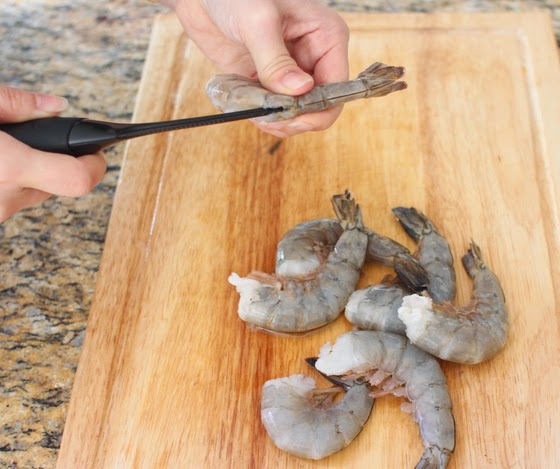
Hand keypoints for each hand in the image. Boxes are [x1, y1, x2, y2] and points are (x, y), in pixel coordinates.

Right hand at [0, 86, 105, 221]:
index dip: (95, 166)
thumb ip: (15, 103)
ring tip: (6, 147)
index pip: (79, 180)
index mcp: (7, 166)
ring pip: (33, 195)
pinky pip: (10, 200)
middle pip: (58, 186)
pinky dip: (7, 182)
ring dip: (29, 173)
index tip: (97, 153)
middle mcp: (3, 199)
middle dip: (56, 162)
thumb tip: (56, 106)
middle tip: (42, 141)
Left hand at [165, 0, 348, 137]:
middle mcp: (314, 58)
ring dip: (275, 119)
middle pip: (317, 108)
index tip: (289, 113)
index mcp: (326, 38)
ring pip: (295, 114)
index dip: (316, 108)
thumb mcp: (258, 22)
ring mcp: (291, 73)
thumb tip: (299, 92)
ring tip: (253, 110)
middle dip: (294, 118)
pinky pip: (273, 111)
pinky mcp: (268, 82)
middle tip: (267, 117)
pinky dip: (260, 114)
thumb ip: (276, 61)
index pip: (336, 88)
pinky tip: (245, 106)